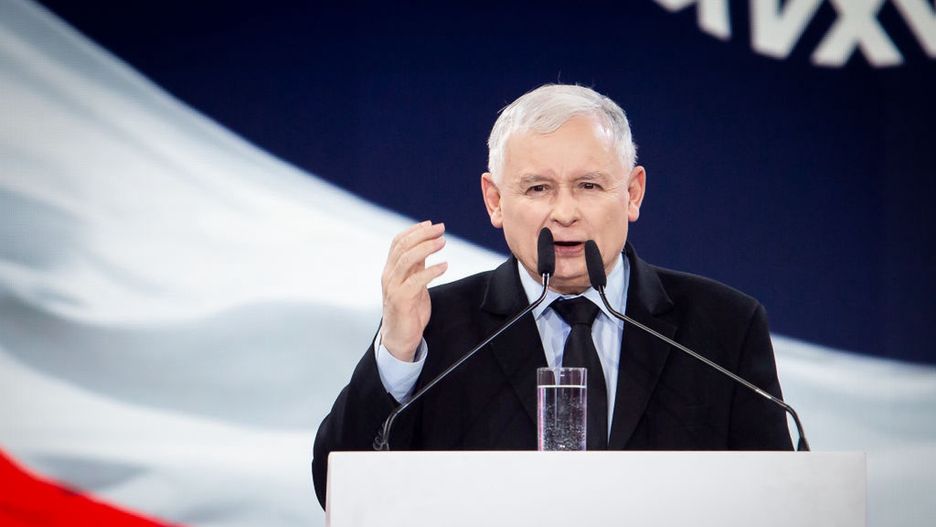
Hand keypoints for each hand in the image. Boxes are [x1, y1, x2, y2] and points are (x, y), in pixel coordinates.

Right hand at [380, 221, 447, 361]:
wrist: (399, 338)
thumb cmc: (408, 310)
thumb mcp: (413, 282)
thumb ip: (417, 266)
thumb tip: (427, 245)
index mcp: (390, 269)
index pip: (397, 242)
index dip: (413, 230)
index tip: (430, 224)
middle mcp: (389, 275)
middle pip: (402, 246)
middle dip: (422, 234)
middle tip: (441, 230)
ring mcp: (393, 287)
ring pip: (406, 259)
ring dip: (426, 247)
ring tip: (442, 242)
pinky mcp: (401, 300)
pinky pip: (416, 280)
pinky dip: (431, 271)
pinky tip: (444, 266)